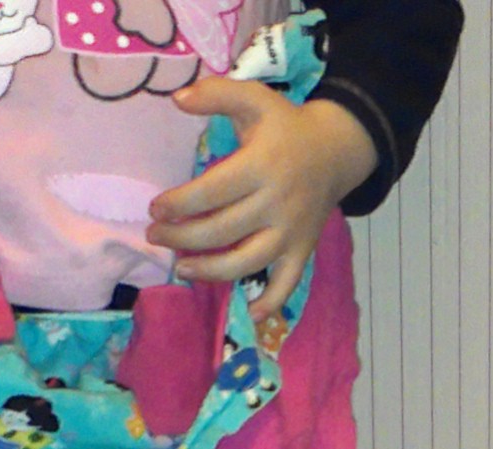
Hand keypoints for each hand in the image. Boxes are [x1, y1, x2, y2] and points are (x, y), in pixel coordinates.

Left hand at [145, 77, 377, 321]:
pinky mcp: (302, 249)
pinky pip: (287, 283)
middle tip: (156, 236)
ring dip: (210, 272)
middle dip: (181, 238)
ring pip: (246, 262)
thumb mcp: (254, 98)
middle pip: (221, 230)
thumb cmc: (286, 127)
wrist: (336, 150)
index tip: (156, 208)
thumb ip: (216, 93)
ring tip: (182, 268)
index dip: (179, 204)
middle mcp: (277, 203)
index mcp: (262, 166)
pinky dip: (270, 303)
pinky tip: (248, 312)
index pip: (211, 192)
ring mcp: (291, 231)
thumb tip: (177, 99)